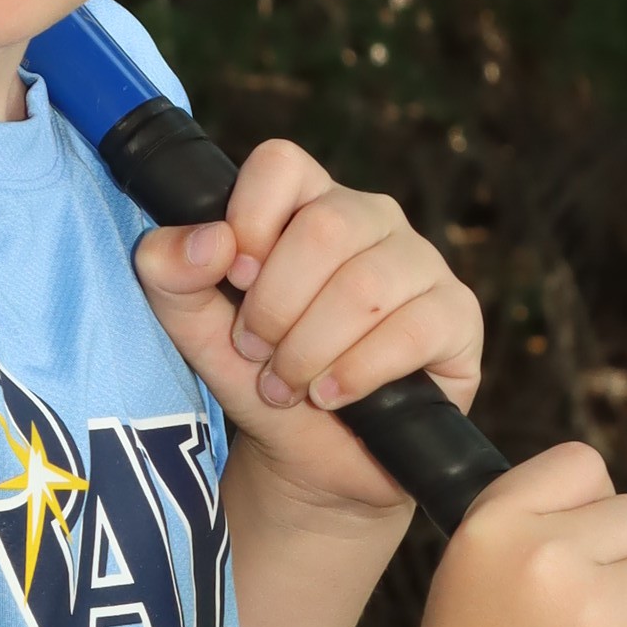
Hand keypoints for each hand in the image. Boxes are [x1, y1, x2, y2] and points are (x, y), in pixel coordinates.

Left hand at [131, 139, 483, 515]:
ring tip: (289, 386)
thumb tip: (208, 241)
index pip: (281, 164)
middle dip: (276, 307)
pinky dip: (356, 373)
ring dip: (310, 350)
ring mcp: (421, 264)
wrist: (310, 462)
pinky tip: (331, 395)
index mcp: (308, 204)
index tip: (235, 281)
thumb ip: (170, 276)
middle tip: (258, 353)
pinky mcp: (456, 316)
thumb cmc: (260, 381)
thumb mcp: (197, 331)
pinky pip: (411, 329)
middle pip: (325, 228)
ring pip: (366, 286)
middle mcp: (371, 220)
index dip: (249, 221)